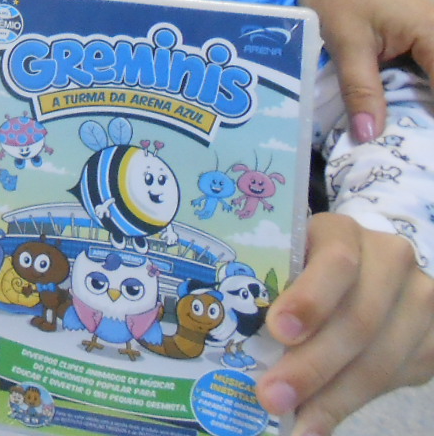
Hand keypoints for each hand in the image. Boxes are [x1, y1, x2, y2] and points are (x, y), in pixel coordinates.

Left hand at [259, 213, 433, 433]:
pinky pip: (398, 378)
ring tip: (297, 422)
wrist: (370, 270)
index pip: (336, 262)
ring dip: (333, 397)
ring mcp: (419, 299)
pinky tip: (321, 421)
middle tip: (272, 396)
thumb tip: (235, 349)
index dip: (310, 299)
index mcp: (344, 232)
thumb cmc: (308, 268)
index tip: (279, 331)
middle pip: (358, 320)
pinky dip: (354, 404)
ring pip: (380, 358)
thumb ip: (274, 291)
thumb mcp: (291, 262)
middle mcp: (390, 260)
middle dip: (312, 366)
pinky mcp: (433, 338)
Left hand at [290, 0, 433, 141]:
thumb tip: (372, 138)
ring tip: (406, 140)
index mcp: (433, 32)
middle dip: (427, 113)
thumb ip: (361, 91)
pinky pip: (418, 68)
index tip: (421, 149)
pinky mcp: (408, 33)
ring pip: (430, 78)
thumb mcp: (346, 43)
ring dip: (419, 104)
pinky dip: (408, 88)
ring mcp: (424, 32)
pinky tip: (392, 112)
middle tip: (412, 151)